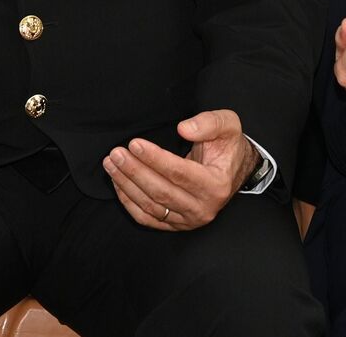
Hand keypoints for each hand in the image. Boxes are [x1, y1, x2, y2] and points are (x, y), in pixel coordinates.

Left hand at [103, 110, 257, 230]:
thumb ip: (209, 123)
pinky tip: (118, 183)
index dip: (155, 159)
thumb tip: (183, 129)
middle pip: (161, 191)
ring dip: (127, 185)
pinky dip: (129, 201)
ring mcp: (188, 220)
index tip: (135, 144)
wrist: (233, 170)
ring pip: (151, 206)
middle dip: (135, 171)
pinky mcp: (176, 224)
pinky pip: (147, 217)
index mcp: (216, 185)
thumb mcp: (228, 125)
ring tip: (112, 164)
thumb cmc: (228, 146)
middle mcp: (203, 208)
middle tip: (117, 154)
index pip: (180, 173)